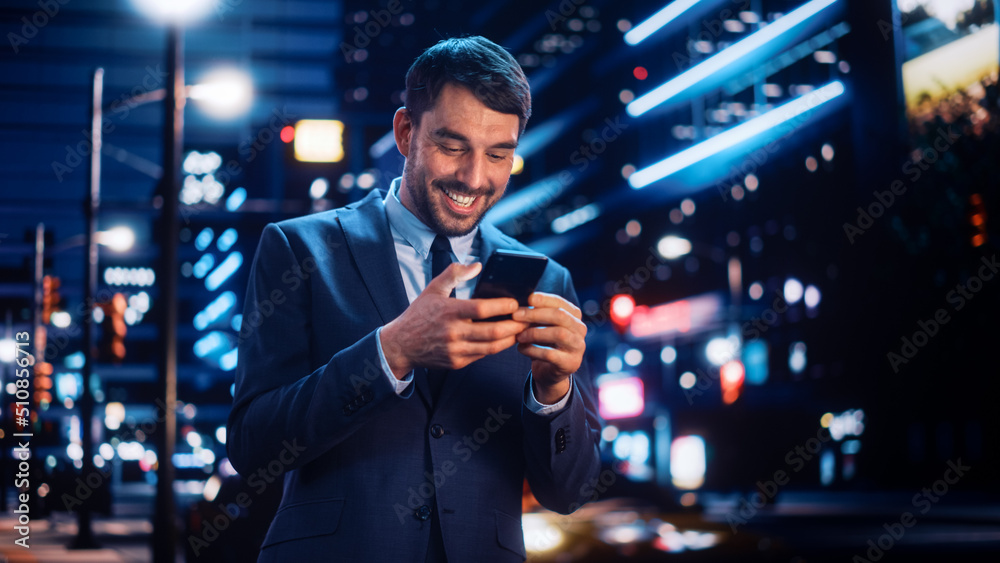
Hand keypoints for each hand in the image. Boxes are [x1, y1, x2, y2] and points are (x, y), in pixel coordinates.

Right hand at [380, 262, 529, 378]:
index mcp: (448, 312)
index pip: (481, 309)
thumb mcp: (433, 289)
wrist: (401, 345)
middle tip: (527, 318)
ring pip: (491, 347)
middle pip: (492, 331)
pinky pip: (483, 355)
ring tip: (521, 330)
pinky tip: (505, 339)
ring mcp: (455, 350)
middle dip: (514, 325)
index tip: (516, 302)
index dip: (502, 306)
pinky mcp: (457, 363)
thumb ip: (454, 274)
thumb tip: (478, 265)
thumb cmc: (419, 314)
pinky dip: (496, 347)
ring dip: (510, 339)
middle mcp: (452, 333)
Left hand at [512, 292, 586, 403]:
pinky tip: (521, 349)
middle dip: (536, 314)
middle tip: (516, 316)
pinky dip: (533, 350)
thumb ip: (535, 316)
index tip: (528, 299)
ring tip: (519, 336)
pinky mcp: (570, 363)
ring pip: (558, 334)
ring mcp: (578, 347)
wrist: (549, 372)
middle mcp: (580, 329)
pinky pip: (551, 354)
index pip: (561, 303)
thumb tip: (518, 307)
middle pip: (560, 316)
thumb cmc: (544, 344)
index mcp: (574, 316)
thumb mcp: (540, 326)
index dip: (545, 299)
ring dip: (534, 333)